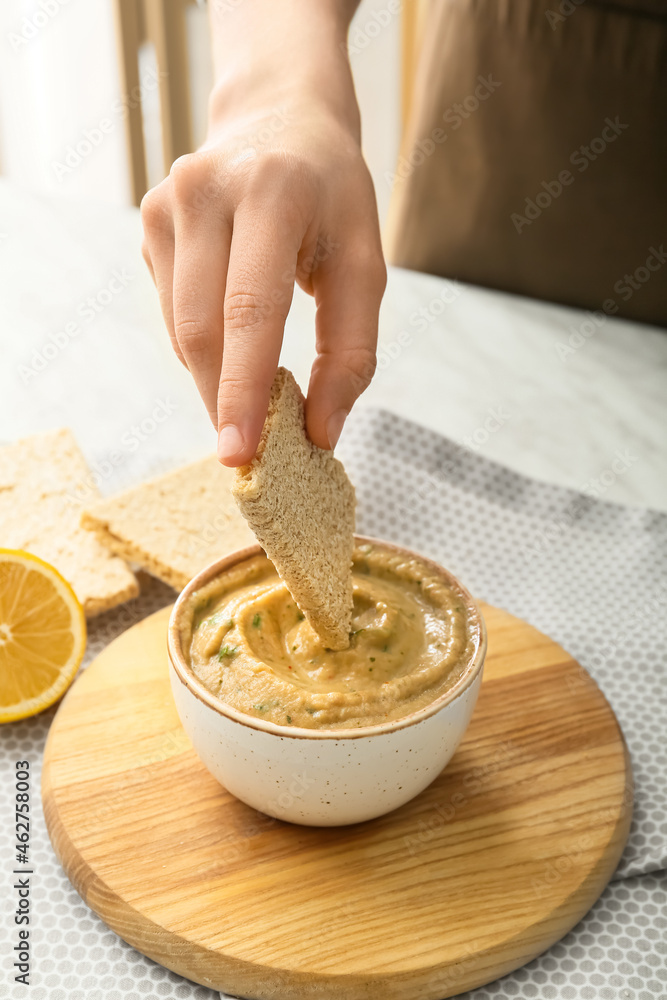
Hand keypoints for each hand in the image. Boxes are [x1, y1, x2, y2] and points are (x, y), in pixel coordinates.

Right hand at [140, 57, 385, 465]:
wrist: (280, 115)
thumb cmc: (332, 199)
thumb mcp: (365, 264)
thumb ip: (351, 351)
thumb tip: (321, 433)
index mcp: (272, 192)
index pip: (249, 311)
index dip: (243, 389)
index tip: (240, 454)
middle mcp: (205, 190)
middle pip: (202, 328)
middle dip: (223, 401)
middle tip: (247, 454)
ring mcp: (167, 203)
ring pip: (180, 328)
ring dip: (215, 377)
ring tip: (249, 396)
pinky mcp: (150, 220)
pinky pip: (172, 310)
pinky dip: (204, 343)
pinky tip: (232, 331)